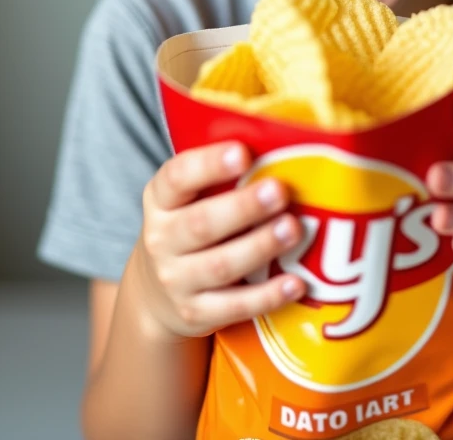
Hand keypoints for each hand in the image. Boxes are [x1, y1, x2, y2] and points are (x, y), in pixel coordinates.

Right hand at [135, 141, 305, 339]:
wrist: (156, 292)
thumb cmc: (190, 223)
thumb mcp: (189, 196)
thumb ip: (221, 173)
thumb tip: (284, 139)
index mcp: (160, 199)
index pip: (177, 177)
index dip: (208, 165)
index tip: (242, 152)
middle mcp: (161, 240)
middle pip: (202, 223)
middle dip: (243, 207)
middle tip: (279, 191)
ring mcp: (176, 281)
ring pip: (220, 266)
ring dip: (260, 247)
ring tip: (294, 229)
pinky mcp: (195, 314)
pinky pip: (234, 307)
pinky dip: (267, 297)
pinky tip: (296, 283)